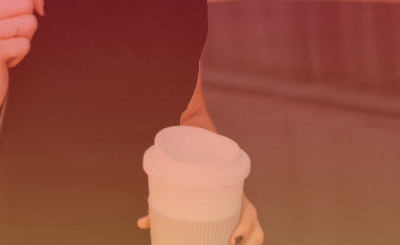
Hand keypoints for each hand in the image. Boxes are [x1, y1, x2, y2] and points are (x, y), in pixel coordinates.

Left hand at [137, 192, 263, 244]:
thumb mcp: (183, 191)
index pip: (248, 210)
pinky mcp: (242, 226)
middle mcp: (242, 204)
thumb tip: (141, 224)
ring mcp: (245, 216)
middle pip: (256, 225)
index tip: (232, 239)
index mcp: (232, 193)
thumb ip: (163, 208)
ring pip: (258, 232)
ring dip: (251, 243)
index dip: (245, 226)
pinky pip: (252, 238)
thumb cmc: (194, 180)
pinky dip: (248, 242)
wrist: (204, 161)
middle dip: (249, 240)